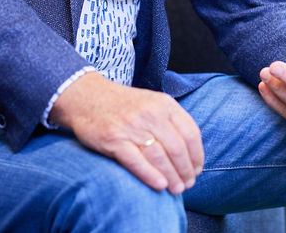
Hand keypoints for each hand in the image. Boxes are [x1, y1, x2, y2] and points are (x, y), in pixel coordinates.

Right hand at [48, 71, 202, 194]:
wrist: (88, 97)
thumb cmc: (124, 105)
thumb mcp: (153, 102)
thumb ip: (171, 121)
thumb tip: (190, 152)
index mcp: (164, 104)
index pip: (190, 133)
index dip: (196, 155)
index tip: (197, 169)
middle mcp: (150, 114)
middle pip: (177, 148)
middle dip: (186, 170)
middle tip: (188, 184)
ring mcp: (132, 126)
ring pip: (159, 157)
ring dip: (171, 177)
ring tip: (176, 189)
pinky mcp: (114, 139)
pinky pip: (136, 161)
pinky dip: (150, 175)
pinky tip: (160, 185)